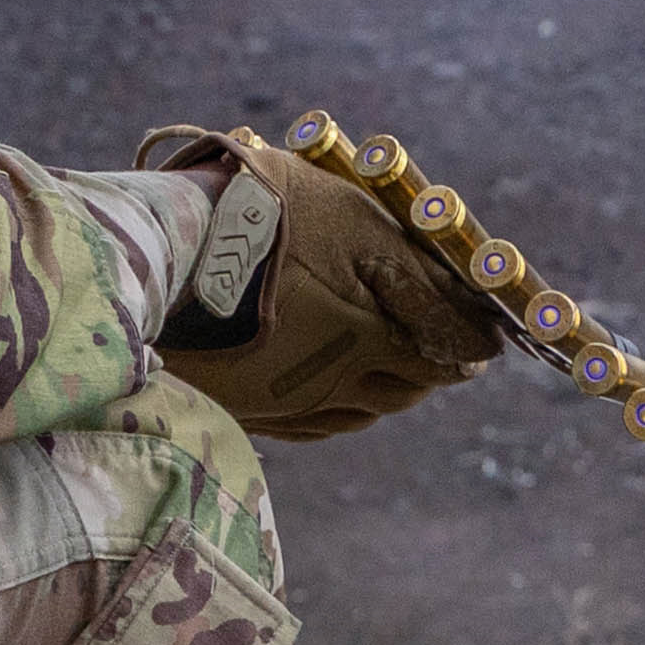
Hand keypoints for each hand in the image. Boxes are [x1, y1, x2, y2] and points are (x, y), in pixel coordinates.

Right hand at [135, 126, 507, 436]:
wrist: (162, 248)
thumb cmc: (267, 220)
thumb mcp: (356, 229)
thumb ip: (420, 278)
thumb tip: (477, 321)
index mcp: (367, 343)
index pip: (440, 360)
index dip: (467, 351)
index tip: (482, 347)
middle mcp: (330, 385)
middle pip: (400, 394)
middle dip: (428, 375)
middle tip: (440, 358)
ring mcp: (282, 403)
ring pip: (353, 414)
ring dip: (382, 396)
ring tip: (389, 375)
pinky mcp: (240, 406)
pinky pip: (305, 424)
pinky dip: (332, 411)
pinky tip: (329, 397)